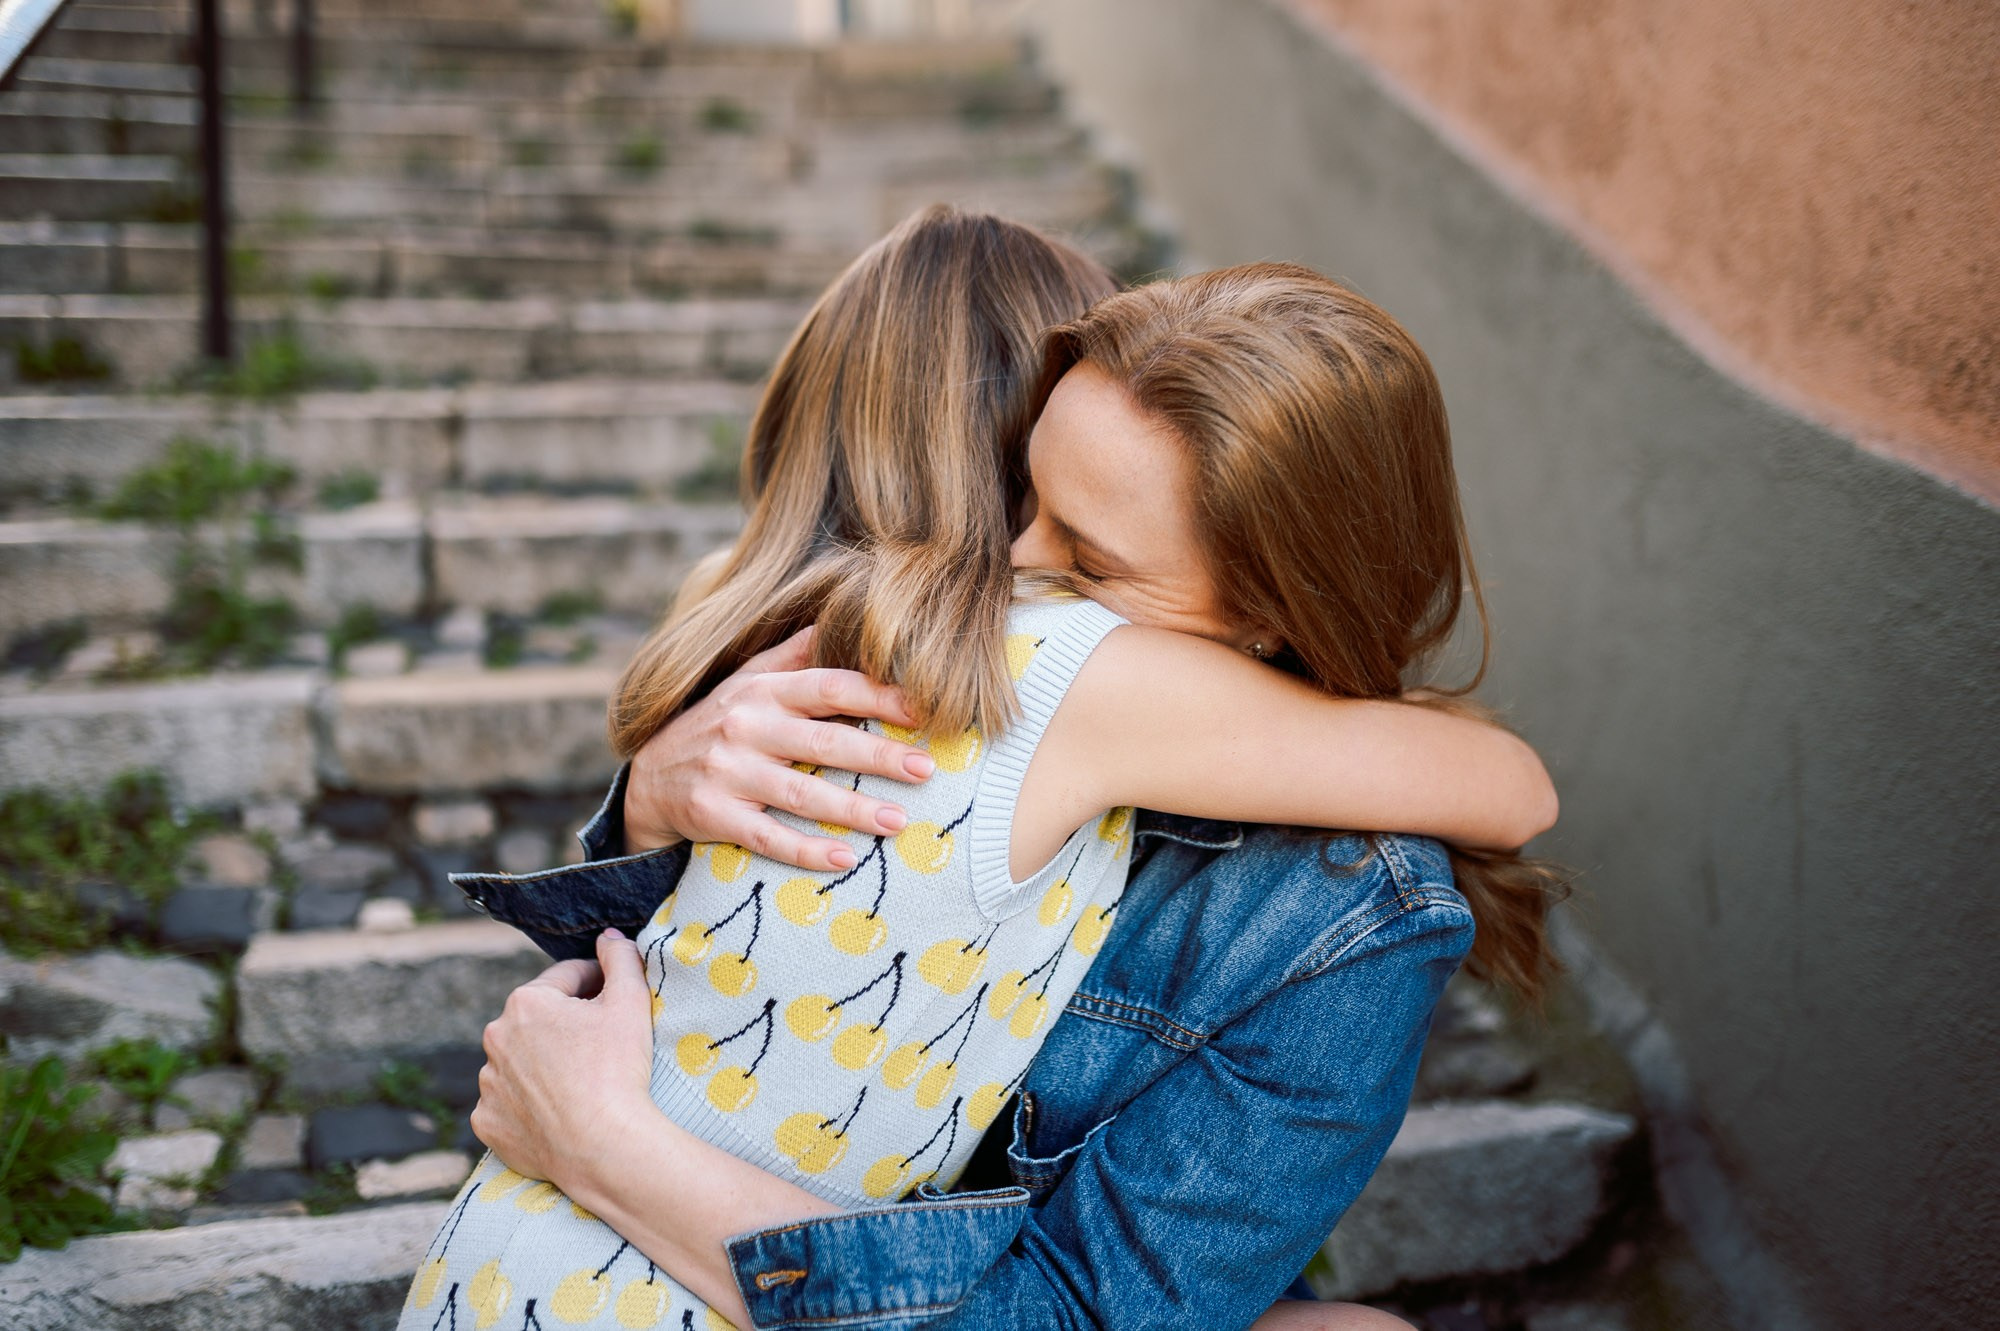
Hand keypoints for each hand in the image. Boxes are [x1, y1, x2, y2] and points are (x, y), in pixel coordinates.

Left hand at [471, 930, 656, 1188]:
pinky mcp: (486, 1122)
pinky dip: (527, 1104)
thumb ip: (621, 959)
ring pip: (520, 1062)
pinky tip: (556, 1112)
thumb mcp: (631, 1003)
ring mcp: (487, 1084)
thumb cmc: (617, 1070)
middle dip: (566, 1025)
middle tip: (601, 1044)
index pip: (566, 978)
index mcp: (526, 1001)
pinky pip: (507, 1104)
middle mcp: (495, 1038)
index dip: (597, 982)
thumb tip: (610, 937)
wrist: (602, 1147)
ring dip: (543, 1064)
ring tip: (579, 1082)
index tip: (615, 997)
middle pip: (539, 1020)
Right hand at [623, 626, 936, 870]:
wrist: (650, 778)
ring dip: (852, 809)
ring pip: (800, 793)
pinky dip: (806, 850)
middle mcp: (746, 727)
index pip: (829, 686)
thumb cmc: (719, 723)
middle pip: (823, 742)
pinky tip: (844, 859)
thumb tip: (838, 616)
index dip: (879, 697)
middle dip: (878, 756)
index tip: (924, 710)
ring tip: (898, 821)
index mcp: (763, 690)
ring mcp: (728, 772)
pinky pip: (767, 837)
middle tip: (926, 769)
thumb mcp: (748, 681)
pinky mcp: (714, 815)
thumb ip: (793, 654)